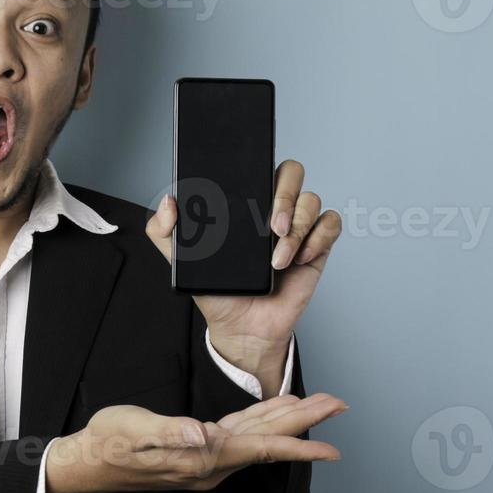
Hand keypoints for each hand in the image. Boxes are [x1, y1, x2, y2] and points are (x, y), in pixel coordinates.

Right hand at [44, 393, 346, 492]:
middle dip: (305, 424)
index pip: (261, 449)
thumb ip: (170, 431)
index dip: (298, 445)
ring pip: (258, 439)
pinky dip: (261, 423)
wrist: (89, 463)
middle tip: (338, 405)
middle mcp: (212, 464)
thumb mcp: (136, 430)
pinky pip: (240, 437)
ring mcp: (206, 461)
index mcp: (203, 458)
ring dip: (287, 422)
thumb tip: (202, 435)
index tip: (332, 446)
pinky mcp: (198, 452)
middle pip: (268, 442)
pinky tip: (272, 413)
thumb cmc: (108, 443)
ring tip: (316, 406)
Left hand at [147, 160, 342, 380]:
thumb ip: (162, 231)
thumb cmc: (217, 291)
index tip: (251, 188)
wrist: (241, 327)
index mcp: (243, 203)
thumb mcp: (180, 260)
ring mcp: (297, 226)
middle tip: (271, 225)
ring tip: (277, 257)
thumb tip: (168, 201)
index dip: (260, 165)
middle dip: (285, 195)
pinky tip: (300, 257)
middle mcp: (272, 208)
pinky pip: (330, 224)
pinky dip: (318, 238)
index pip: (258, 165)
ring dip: (298, 227)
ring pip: (311, 200)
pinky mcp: (317, 246)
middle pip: (291, 172)